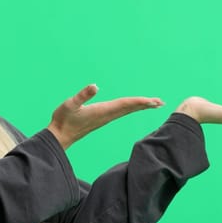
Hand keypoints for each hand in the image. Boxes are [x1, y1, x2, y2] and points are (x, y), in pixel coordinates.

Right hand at [47, 84, 163, 149]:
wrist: (59, 136)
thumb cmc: (63, 120)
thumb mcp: (70, 104)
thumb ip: (82, 96)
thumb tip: (95, 86)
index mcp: (103, 110)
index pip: (125, 104)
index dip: (140, 101)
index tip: (153, 101)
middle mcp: (107, 115)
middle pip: (130, 108)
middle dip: (145, 104)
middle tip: (161, 102)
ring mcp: (104, 117)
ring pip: (126, 110)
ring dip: (140, 106)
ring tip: (153, 104)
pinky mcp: (101, 118)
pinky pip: (120, 112)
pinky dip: (130, 108)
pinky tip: (132, 107)